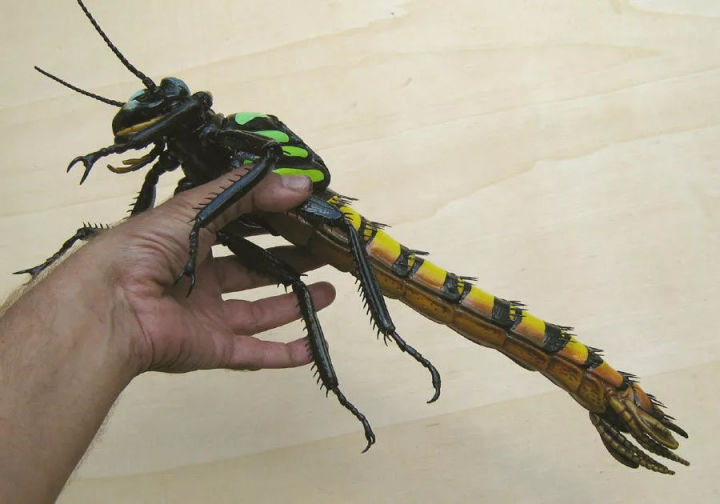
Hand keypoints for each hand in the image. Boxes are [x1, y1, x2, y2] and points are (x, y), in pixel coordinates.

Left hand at [91, 170, 334, 373]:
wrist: (113, 305)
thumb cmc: (147, 247)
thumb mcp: (200, 205)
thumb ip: (249, 191)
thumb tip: (302, 185)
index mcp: (191, 242)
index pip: (240, 229)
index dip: (272, 222)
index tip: (307, 215)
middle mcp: (200, 278)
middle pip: (254, 271)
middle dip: (290, 262)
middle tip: (325, 253)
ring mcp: (208, 316)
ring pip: (260, 311)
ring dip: (295, 303)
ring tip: (330, 290)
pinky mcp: (213, 348)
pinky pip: (255, 352)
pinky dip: (284, 353)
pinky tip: (312, 345)